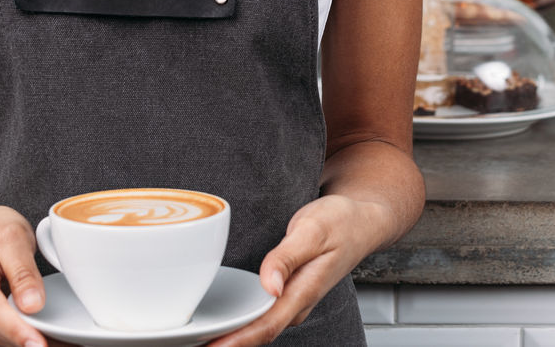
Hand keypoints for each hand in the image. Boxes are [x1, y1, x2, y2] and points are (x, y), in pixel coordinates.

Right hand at [0, 204, 76, 346]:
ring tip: (68, 340)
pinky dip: (30, 340)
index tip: (39, 344)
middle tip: (72, 341)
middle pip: (2, 333)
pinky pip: (9, 342)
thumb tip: (33, 304)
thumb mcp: (10, 235)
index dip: (17, 331)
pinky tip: (53, 336)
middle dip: (36, 340)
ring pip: (7, 343)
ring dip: (36, 343)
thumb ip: (22, 269)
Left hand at [204, 194, 386, 346]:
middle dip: (227, 344)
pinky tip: (223, 319)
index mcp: (303, 291)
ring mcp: (293, 300)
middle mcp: (297, 302)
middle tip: (191, 343)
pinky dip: (241, 322)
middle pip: (258, 333)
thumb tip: (269, 285)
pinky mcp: (289, 292)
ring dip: (232, 336)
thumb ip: (288, 256)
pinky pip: (262, 314)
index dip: (236, 341)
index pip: (265, 326)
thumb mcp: (313, 230)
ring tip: (199, 338)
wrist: (363, 221)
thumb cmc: (340, 222)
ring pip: (259, 327)